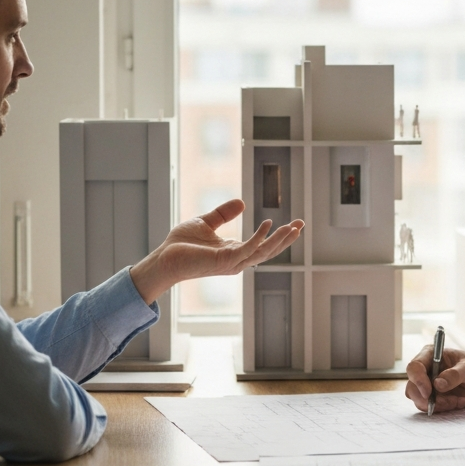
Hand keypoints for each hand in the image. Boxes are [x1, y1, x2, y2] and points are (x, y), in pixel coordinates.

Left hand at [130, 199, 303, 304]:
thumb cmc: (181, 245)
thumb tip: (242, 202)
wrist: (163, 258)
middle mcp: (237, 260)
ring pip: (263, 253)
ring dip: (279, 240)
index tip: (295, 224)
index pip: (263, 245)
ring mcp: (232, 263)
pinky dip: (259, 237)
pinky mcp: (224, 261)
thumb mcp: (206, 223)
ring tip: (293, 227)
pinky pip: (247, 249)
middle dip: (286, 239)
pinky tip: (268, 224)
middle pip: (269, 251)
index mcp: (235, 252)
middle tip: (301, 224)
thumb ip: (224, 214)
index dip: (279, 235)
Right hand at [405, 346, 464, 411]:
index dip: (418, 380)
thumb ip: (455, 374)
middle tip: (447, 402)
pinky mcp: (436, 398)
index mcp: (432, 355)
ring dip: (437, 405)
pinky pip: (431, 408)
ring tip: (457, 401)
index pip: (414, 367)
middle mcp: (427, 370)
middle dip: (426, 398)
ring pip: (419, 400)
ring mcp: (430, 385)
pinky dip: (443, 408)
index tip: (429, 392)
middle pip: (412, 387)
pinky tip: (459, 402)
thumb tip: (437, 384)